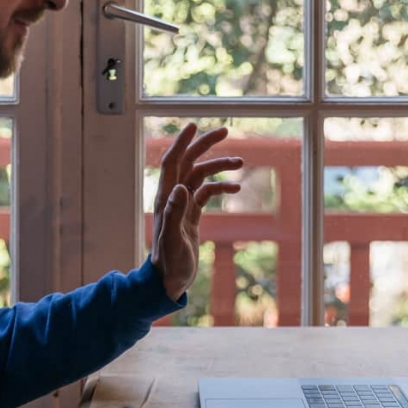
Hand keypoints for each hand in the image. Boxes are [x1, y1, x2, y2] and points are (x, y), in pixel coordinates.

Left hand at [150, 124, 243, 300]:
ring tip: (241, 163)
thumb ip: (175, 213)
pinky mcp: (192, 217)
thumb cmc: (169, 264)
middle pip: (188, 163)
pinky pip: (207, 194)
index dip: (181, 143)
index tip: (193, 125)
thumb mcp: (173, 240)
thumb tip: (181, 187)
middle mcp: (173, 198)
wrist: (169, 282)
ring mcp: (183, 207)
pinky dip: (221, 188)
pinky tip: (236, 189)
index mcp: (166, 199)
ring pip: (201, 177)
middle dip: (204, 146)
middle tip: (224, 131)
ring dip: (219, 167)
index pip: (172, 163)